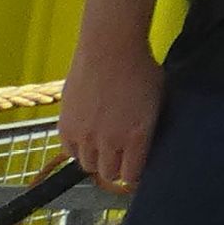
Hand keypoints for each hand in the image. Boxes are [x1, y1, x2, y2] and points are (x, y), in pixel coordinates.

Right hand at [61, 45, 163, 193]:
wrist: (110, 48)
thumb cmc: (141, 69)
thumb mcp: (158, 101)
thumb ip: (150, 127)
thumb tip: (147, 144)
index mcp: (137, 137)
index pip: (131, 175)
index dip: (134, 173)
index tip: (135, 167)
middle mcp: (109, 142)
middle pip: (108, 173)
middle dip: (115, 167)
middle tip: (118, 155)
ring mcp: (85, 135)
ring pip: (87, 165)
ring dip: (95, 158)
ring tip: (101, 145)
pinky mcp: (65, 126)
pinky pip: (68, 151)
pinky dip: (77, 148)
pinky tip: (86, 137)